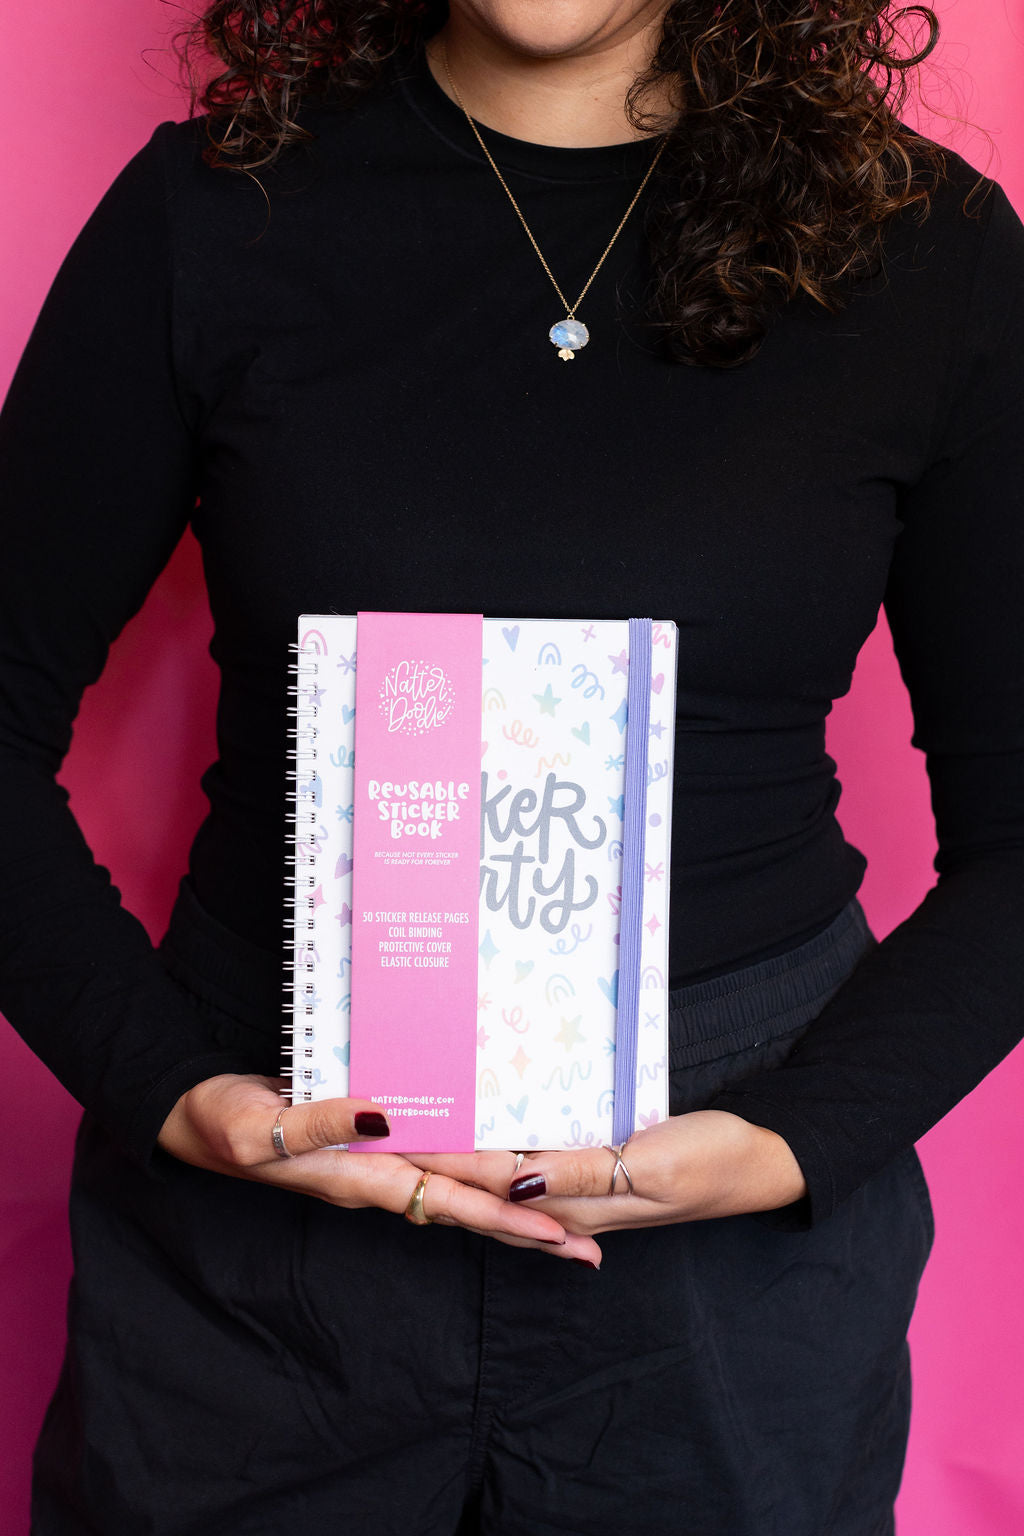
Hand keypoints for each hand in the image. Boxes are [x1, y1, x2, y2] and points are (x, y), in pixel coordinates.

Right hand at [157, 1073, 597, 1261]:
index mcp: (357, 1180)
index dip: (502, 1218)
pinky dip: (469, 1164)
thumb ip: (321, 1125)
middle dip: (524, 1230)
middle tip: (586, 1248)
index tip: (556, 1234)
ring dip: (505, 1202)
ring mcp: (370, 1165)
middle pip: (464, 1209)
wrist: (188, 1116)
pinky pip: (429, 1159)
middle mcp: (374, 1180)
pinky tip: (493, 1157)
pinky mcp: (364, 1143)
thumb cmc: (219, 1123)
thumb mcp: (261, 1126)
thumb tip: (384, 1119)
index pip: (446, 1202)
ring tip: (560, 1214)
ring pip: (453, 1187)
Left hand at [410, 1111, 806, 1245]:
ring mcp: (580, 1194)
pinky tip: (483, 1135)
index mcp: (574, 1207)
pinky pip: (533, 1167)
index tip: (389, 1139)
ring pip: (502, 1181)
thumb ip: (581, 1173)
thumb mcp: (649, 1165)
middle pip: (483, 1190)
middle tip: (381, 1131)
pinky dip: (498, 1153)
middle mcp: (567, 1206)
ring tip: (412, 1133)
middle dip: (432, 1165)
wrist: (760, 1164)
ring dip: (459, 1159)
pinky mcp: (594, 1175)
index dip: (436, 1162)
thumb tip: (513, 1182)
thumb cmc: (711, 1161)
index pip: (487, 1183)